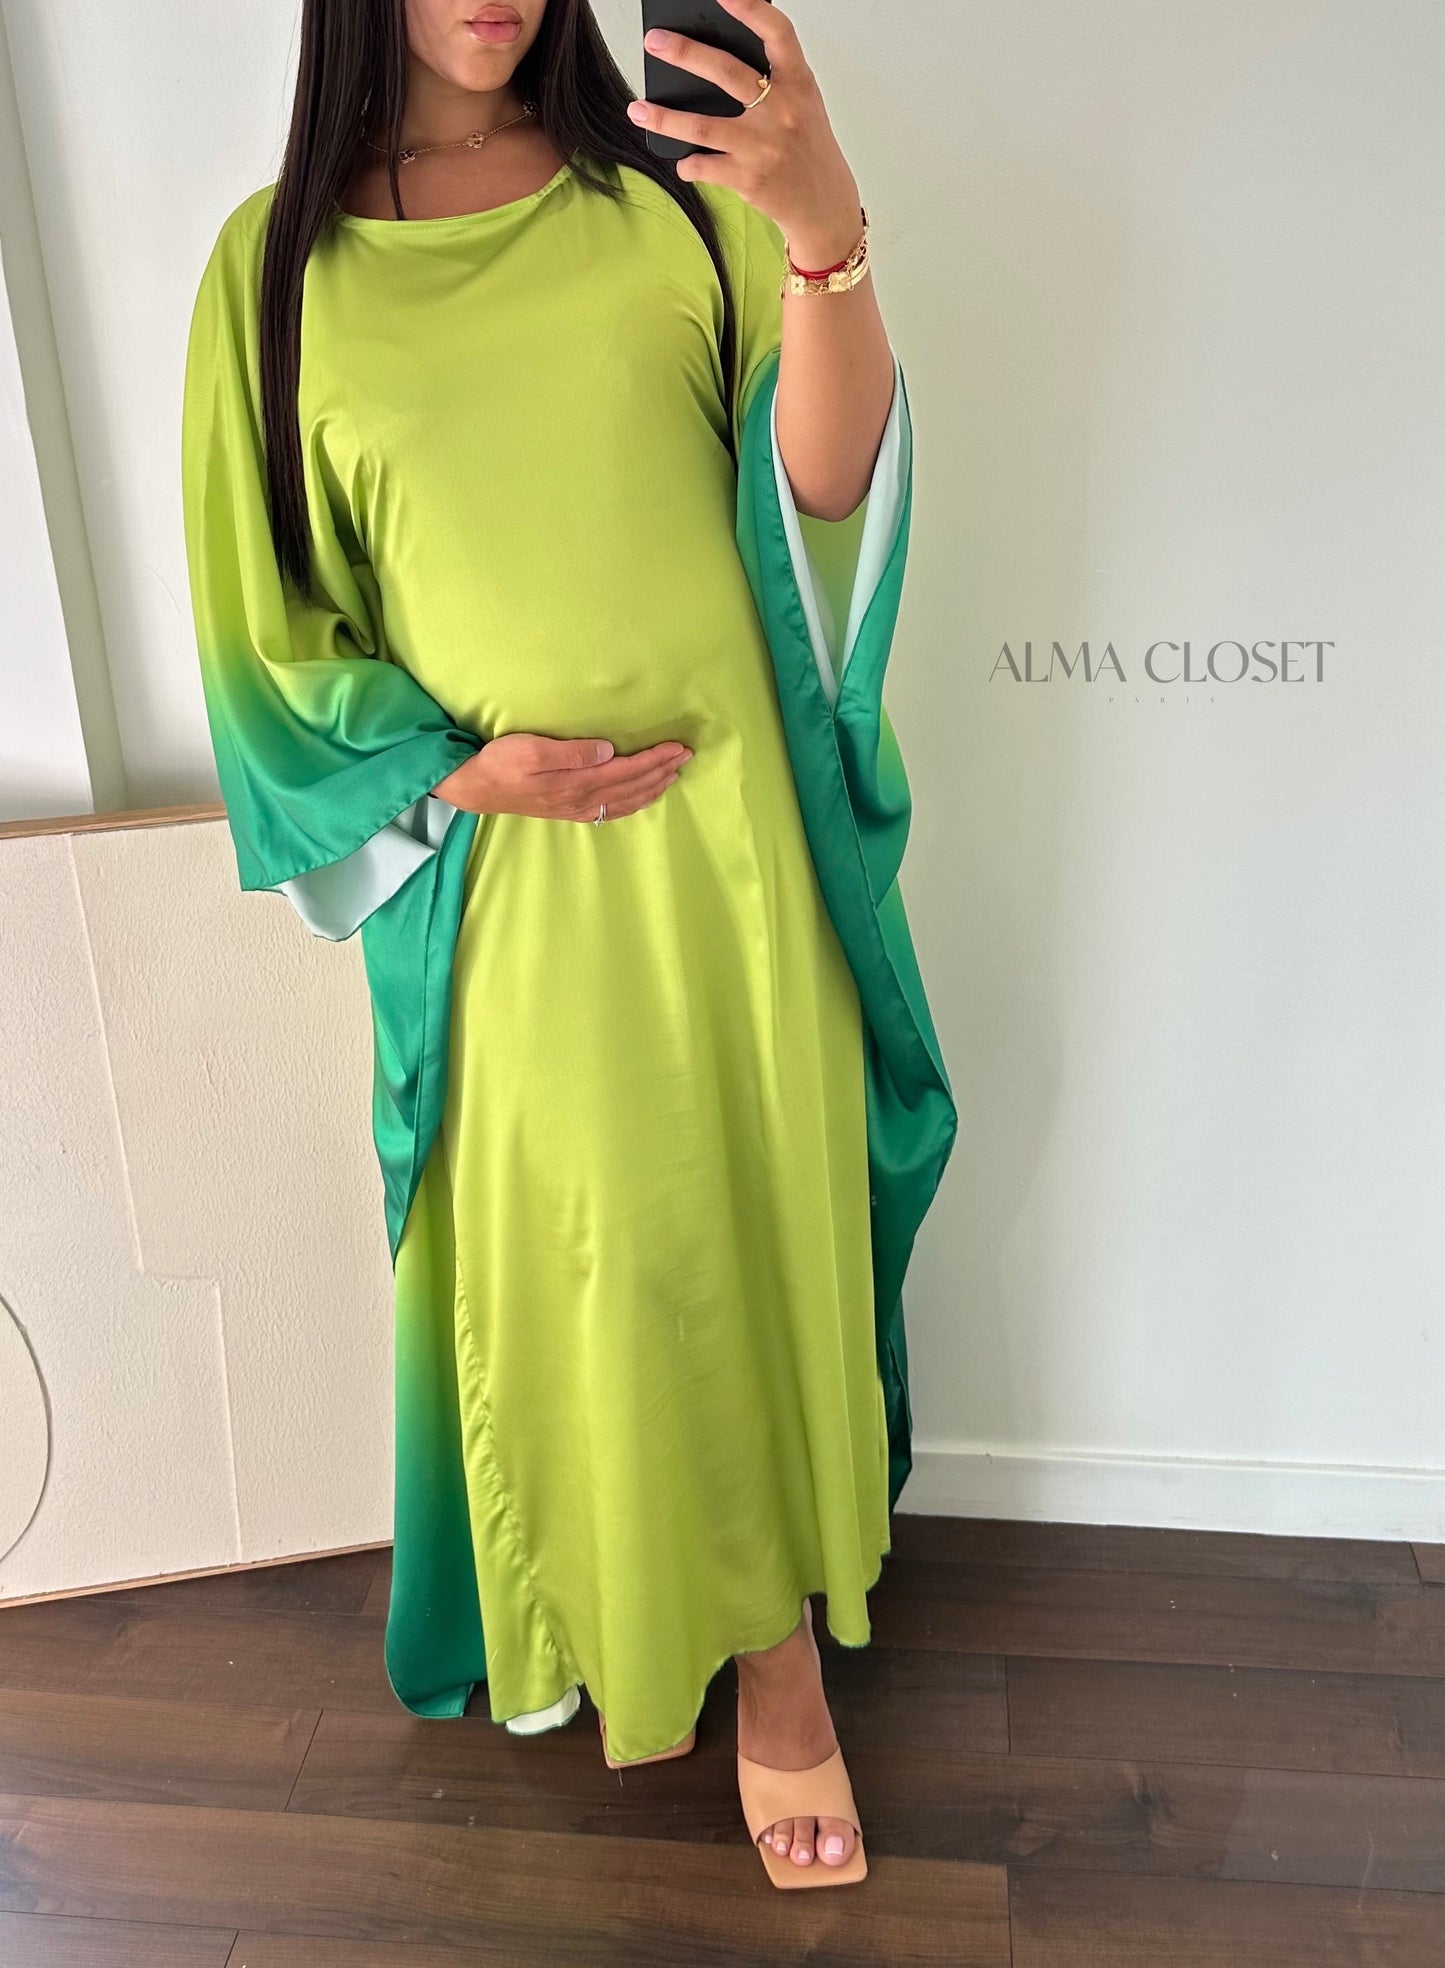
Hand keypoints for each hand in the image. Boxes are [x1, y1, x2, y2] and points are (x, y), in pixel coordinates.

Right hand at [432, 732, 691, 820]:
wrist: (477, 789)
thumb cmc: (501, 762)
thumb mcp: (533, 748)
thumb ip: (572, 751)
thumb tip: (609, 751)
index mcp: (578, 782)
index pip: (628, 769)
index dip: (656, 759)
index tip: (678, 747)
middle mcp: (583, 799)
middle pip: (633, 786)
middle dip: (662, 771)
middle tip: (686, 757)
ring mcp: (577, 809)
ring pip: (626, 801)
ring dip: (652, 788)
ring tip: (672, 777)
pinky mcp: (570, 811)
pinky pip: (611, 811)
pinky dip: (632, 804)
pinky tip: (640, 799)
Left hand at [629, 0, 864, 268]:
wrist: (825, 206)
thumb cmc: (807, 147)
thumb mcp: (802, 104)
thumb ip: (772, 78)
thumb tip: (714, 56)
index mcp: (798, 83)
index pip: (778, 33)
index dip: (751, 8)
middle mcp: (782, 111)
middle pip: (726, 72)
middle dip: (685, 53)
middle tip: (653, 41)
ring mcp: (763, 147)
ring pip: (703, 126)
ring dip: (664, 118)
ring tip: (637, 109)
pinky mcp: (749, 179)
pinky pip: (705, 166)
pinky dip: (688, 164)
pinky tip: (681, 162)